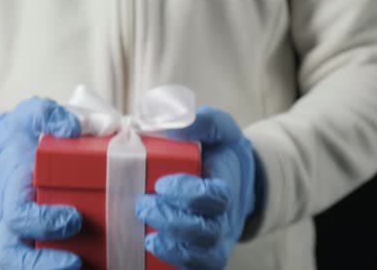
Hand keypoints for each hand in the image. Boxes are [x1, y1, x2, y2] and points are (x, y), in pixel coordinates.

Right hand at [0, 97, 82, 268]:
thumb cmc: (24, 136)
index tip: (73, 218)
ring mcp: (28, 235)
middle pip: (16, 257)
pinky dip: (74, 266)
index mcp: (13, 192)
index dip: (43, 223)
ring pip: (29, 265)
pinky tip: (107, 264)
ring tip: (97, 269)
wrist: (9, 152)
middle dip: (44, 265)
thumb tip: (72, 127)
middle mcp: (16, 221)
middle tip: (78, 263)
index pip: (19, 216)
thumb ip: (48, 116)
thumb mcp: (32, 115)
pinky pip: (50, 261)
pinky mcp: (45, 240)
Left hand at [135, 105, 263, 269]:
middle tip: (143, 205)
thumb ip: (202, 122)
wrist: (233, 178)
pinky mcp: (203, 253)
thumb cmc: (219, 151)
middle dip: (173, 221)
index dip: (189, 195)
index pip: (215, 198)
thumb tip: (176, 125)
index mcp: (227, 186)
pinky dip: (178, 263)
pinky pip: (197, 267)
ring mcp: (215, 239)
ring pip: (204, 256)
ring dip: (173, 248)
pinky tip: (153, 250)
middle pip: (207, 232)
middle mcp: (224, 218)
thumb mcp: (216, 128)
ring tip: (146, 235)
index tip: (162, 184)